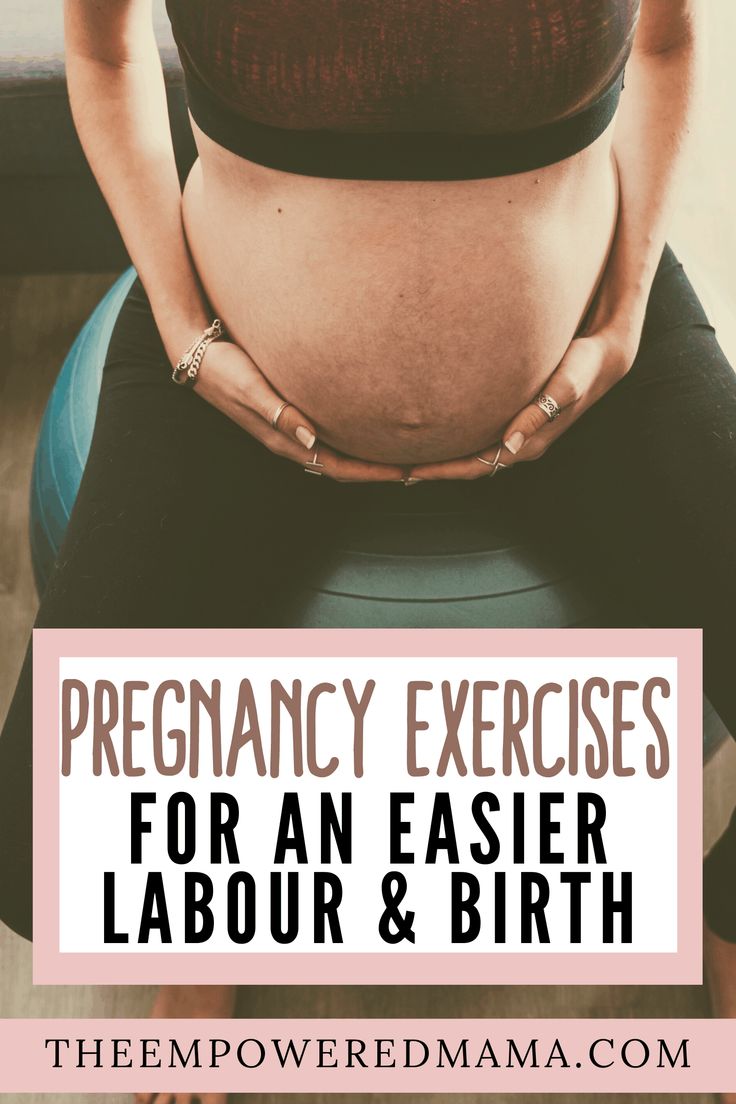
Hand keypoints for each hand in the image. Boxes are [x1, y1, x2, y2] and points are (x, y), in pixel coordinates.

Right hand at [194, 341, 405, 481]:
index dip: (375, 473)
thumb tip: (310, 438)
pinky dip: (360, 435)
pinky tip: (378, 424)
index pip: (341, 467)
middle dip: (384, 471)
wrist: (197, 354)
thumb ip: (277, 411)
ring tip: (410, 453)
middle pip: (349, 466)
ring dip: (375, 456)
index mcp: (288, 441)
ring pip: (344, 451)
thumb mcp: (248, 387)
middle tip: (422, 469)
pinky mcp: (296, 411)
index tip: (408, 474)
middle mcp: (296, 440)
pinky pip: (336, 432)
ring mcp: (296, 428)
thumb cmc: (223, 367)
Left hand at [407, 327, 638, 479]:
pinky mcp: (514, 418)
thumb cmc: (585, 364)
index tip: (409, 472)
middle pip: (466, 467)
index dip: (442, 472)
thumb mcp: (566, 385)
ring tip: (403, 455)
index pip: (476, 467)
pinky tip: (433, 430)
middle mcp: (519, 445)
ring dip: (439, 457)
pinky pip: (477, 436)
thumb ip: (539, 413)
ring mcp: (517, 434)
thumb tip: (509, 445)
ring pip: (470, 454)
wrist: (604, 353)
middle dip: (431, 470)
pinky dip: (453, 439)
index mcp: (528, 444)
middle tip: (392, 467)